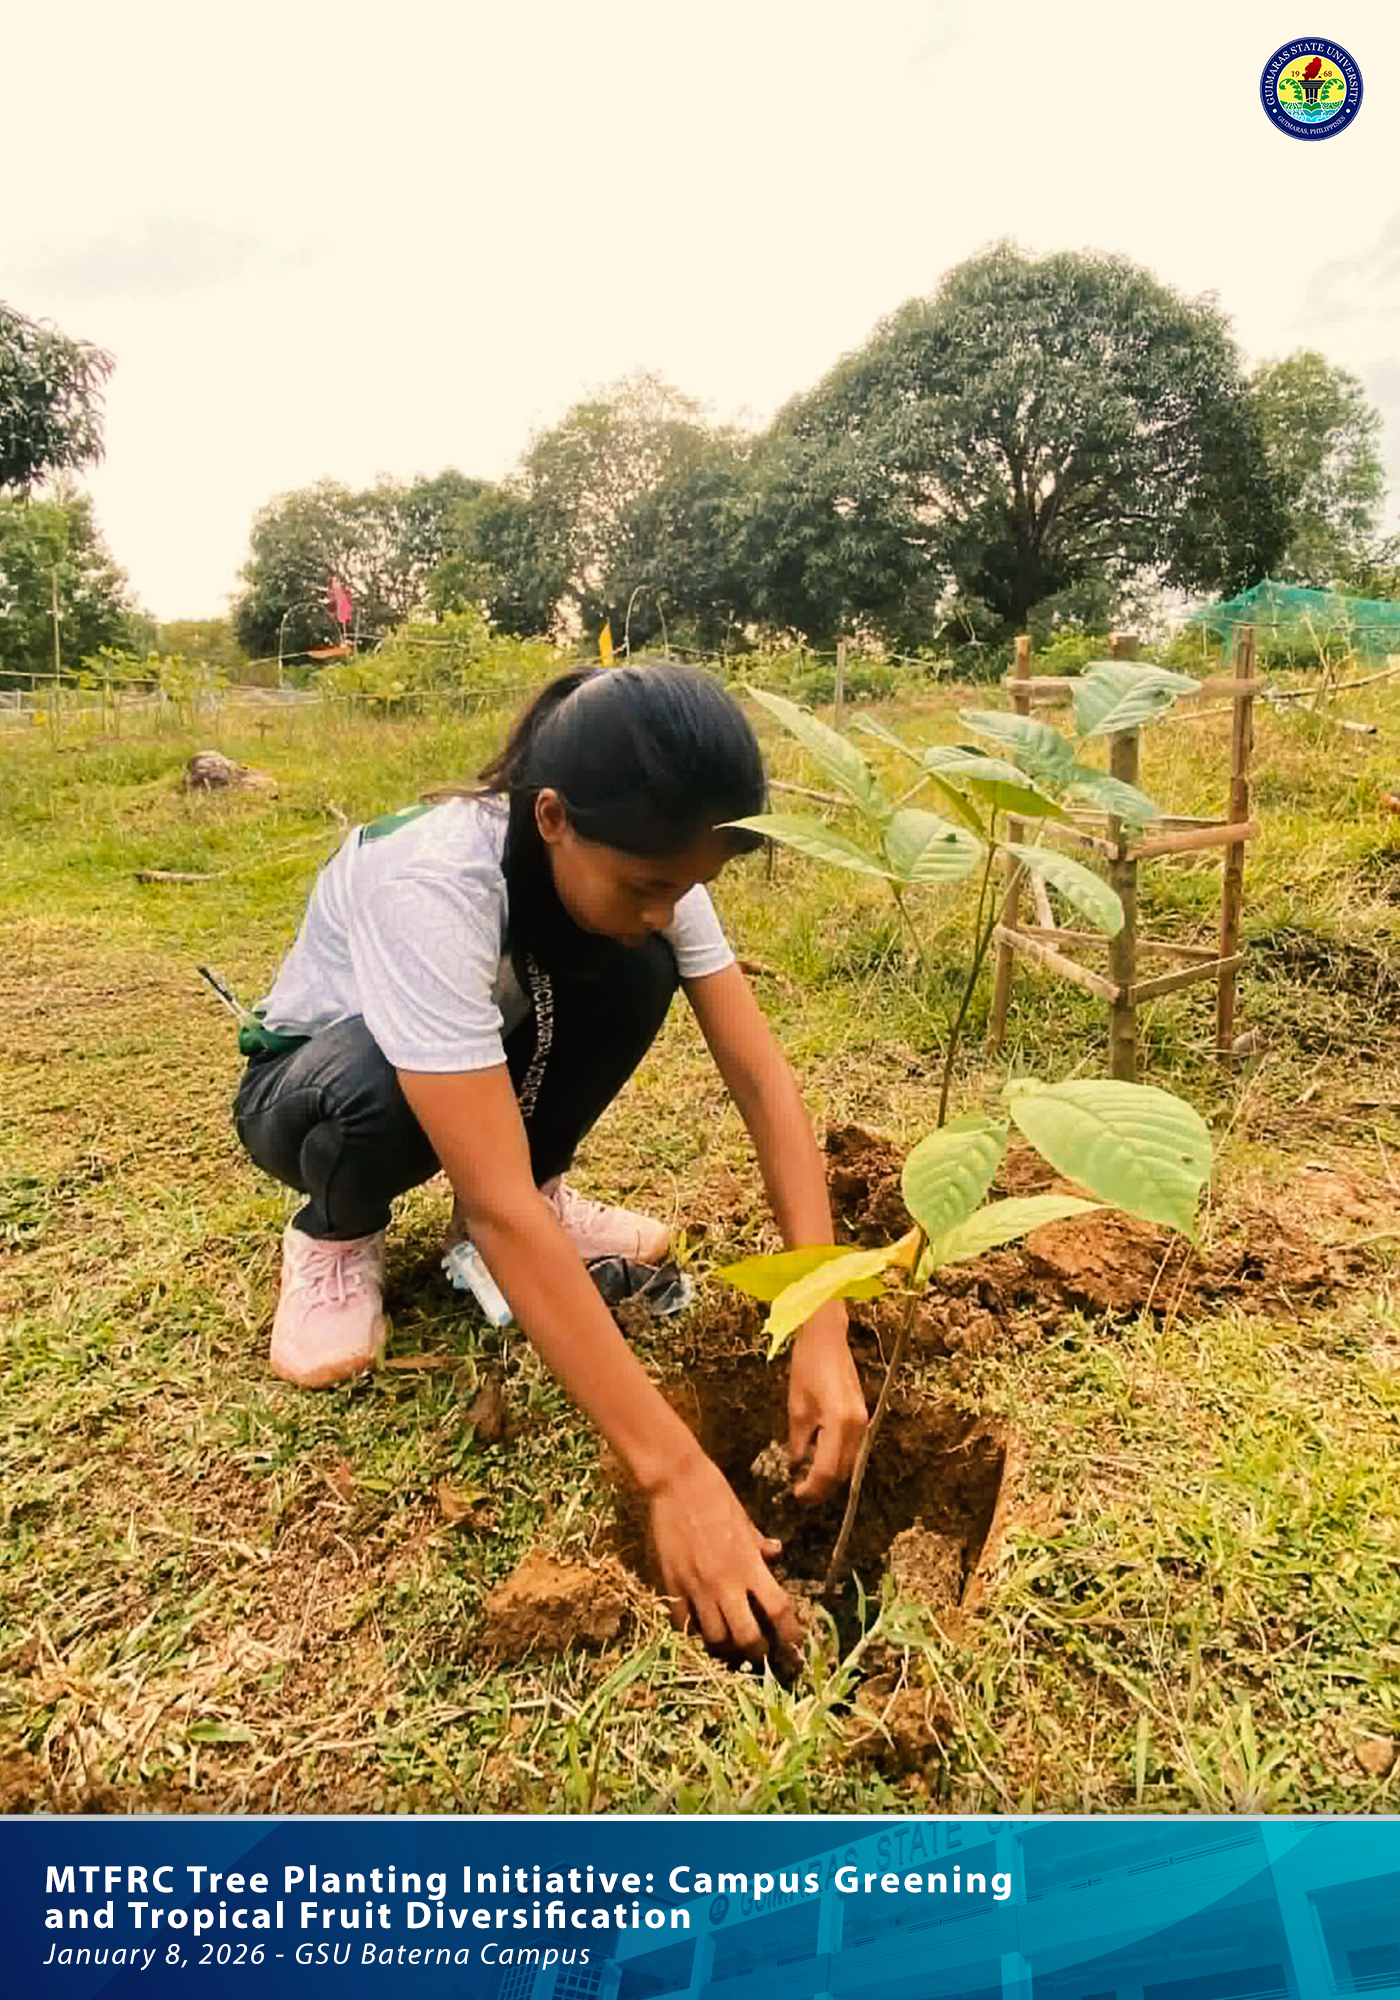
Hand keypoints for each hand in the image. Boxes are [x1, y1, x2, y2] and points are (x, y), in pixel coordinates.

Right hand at [647, 1449, 801, 1664]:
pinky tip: (698, 1628)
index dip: (790, 1635)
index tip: (795, 1646)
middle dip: (757, 1652)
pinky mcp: (672, 1584)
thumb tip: (776, 1553)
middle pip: (747, 1636)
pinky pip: (683, 1622)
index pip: (778, 1610)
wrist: (676, 1483)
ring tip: (730, 1644)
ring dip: (725, 1645)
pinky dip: (693, 1630)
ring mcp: (696, 1587)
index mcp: (749, 1566)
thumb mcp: (746, 1520)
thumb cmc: (716, 1496)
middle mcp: (725, 1583)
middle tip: (760, 1654)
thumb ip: (760, 1545)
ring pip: (714, 1637)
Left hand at [788, 1300, 867, 1503]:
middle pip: (843, 1473)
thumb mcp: (796, 1408)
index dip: (812, 1489)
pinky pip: (853, 1450)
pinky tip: (820, 1462)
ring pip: (850, 1464)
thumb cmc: (807, 1368)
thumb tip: (797, 1468)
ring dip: (831, 1477)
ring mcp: (864, 1422)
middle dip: (822, 1488)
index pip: (827, 1470)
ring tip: (807, 1481)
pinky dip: (838, 1461)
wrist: (827, 1339)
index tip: (795, 1495)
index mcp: (839, 1423)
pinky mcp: (863, 1418)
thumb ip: (798, 1442)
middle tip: (800, 1494)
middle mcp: (858, 1427)